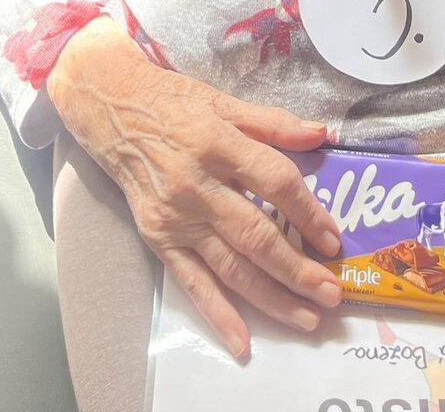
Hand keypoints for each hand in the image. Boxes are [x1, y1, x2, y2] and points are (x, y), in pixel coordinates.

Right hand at [48, 19, 342, 358]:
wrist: (111, 110)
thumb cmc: (171, 103)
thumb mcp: (222, 101)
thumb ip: (272, 122)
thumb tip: (321, 135)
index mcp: (218, 143)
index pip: (274, 182)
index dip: (308, 212)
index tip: (333, 239)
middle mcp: (197, 185)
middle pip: (256, 235)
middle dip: (298, 269)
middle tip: (332, 293)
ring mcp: (176, 217)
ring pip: (230, 267)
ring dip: (272, 298)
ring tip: (308, 318)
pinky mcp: (157, 238)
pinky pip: (192, 282)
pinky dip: (218, 315)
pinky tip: (242, 342)